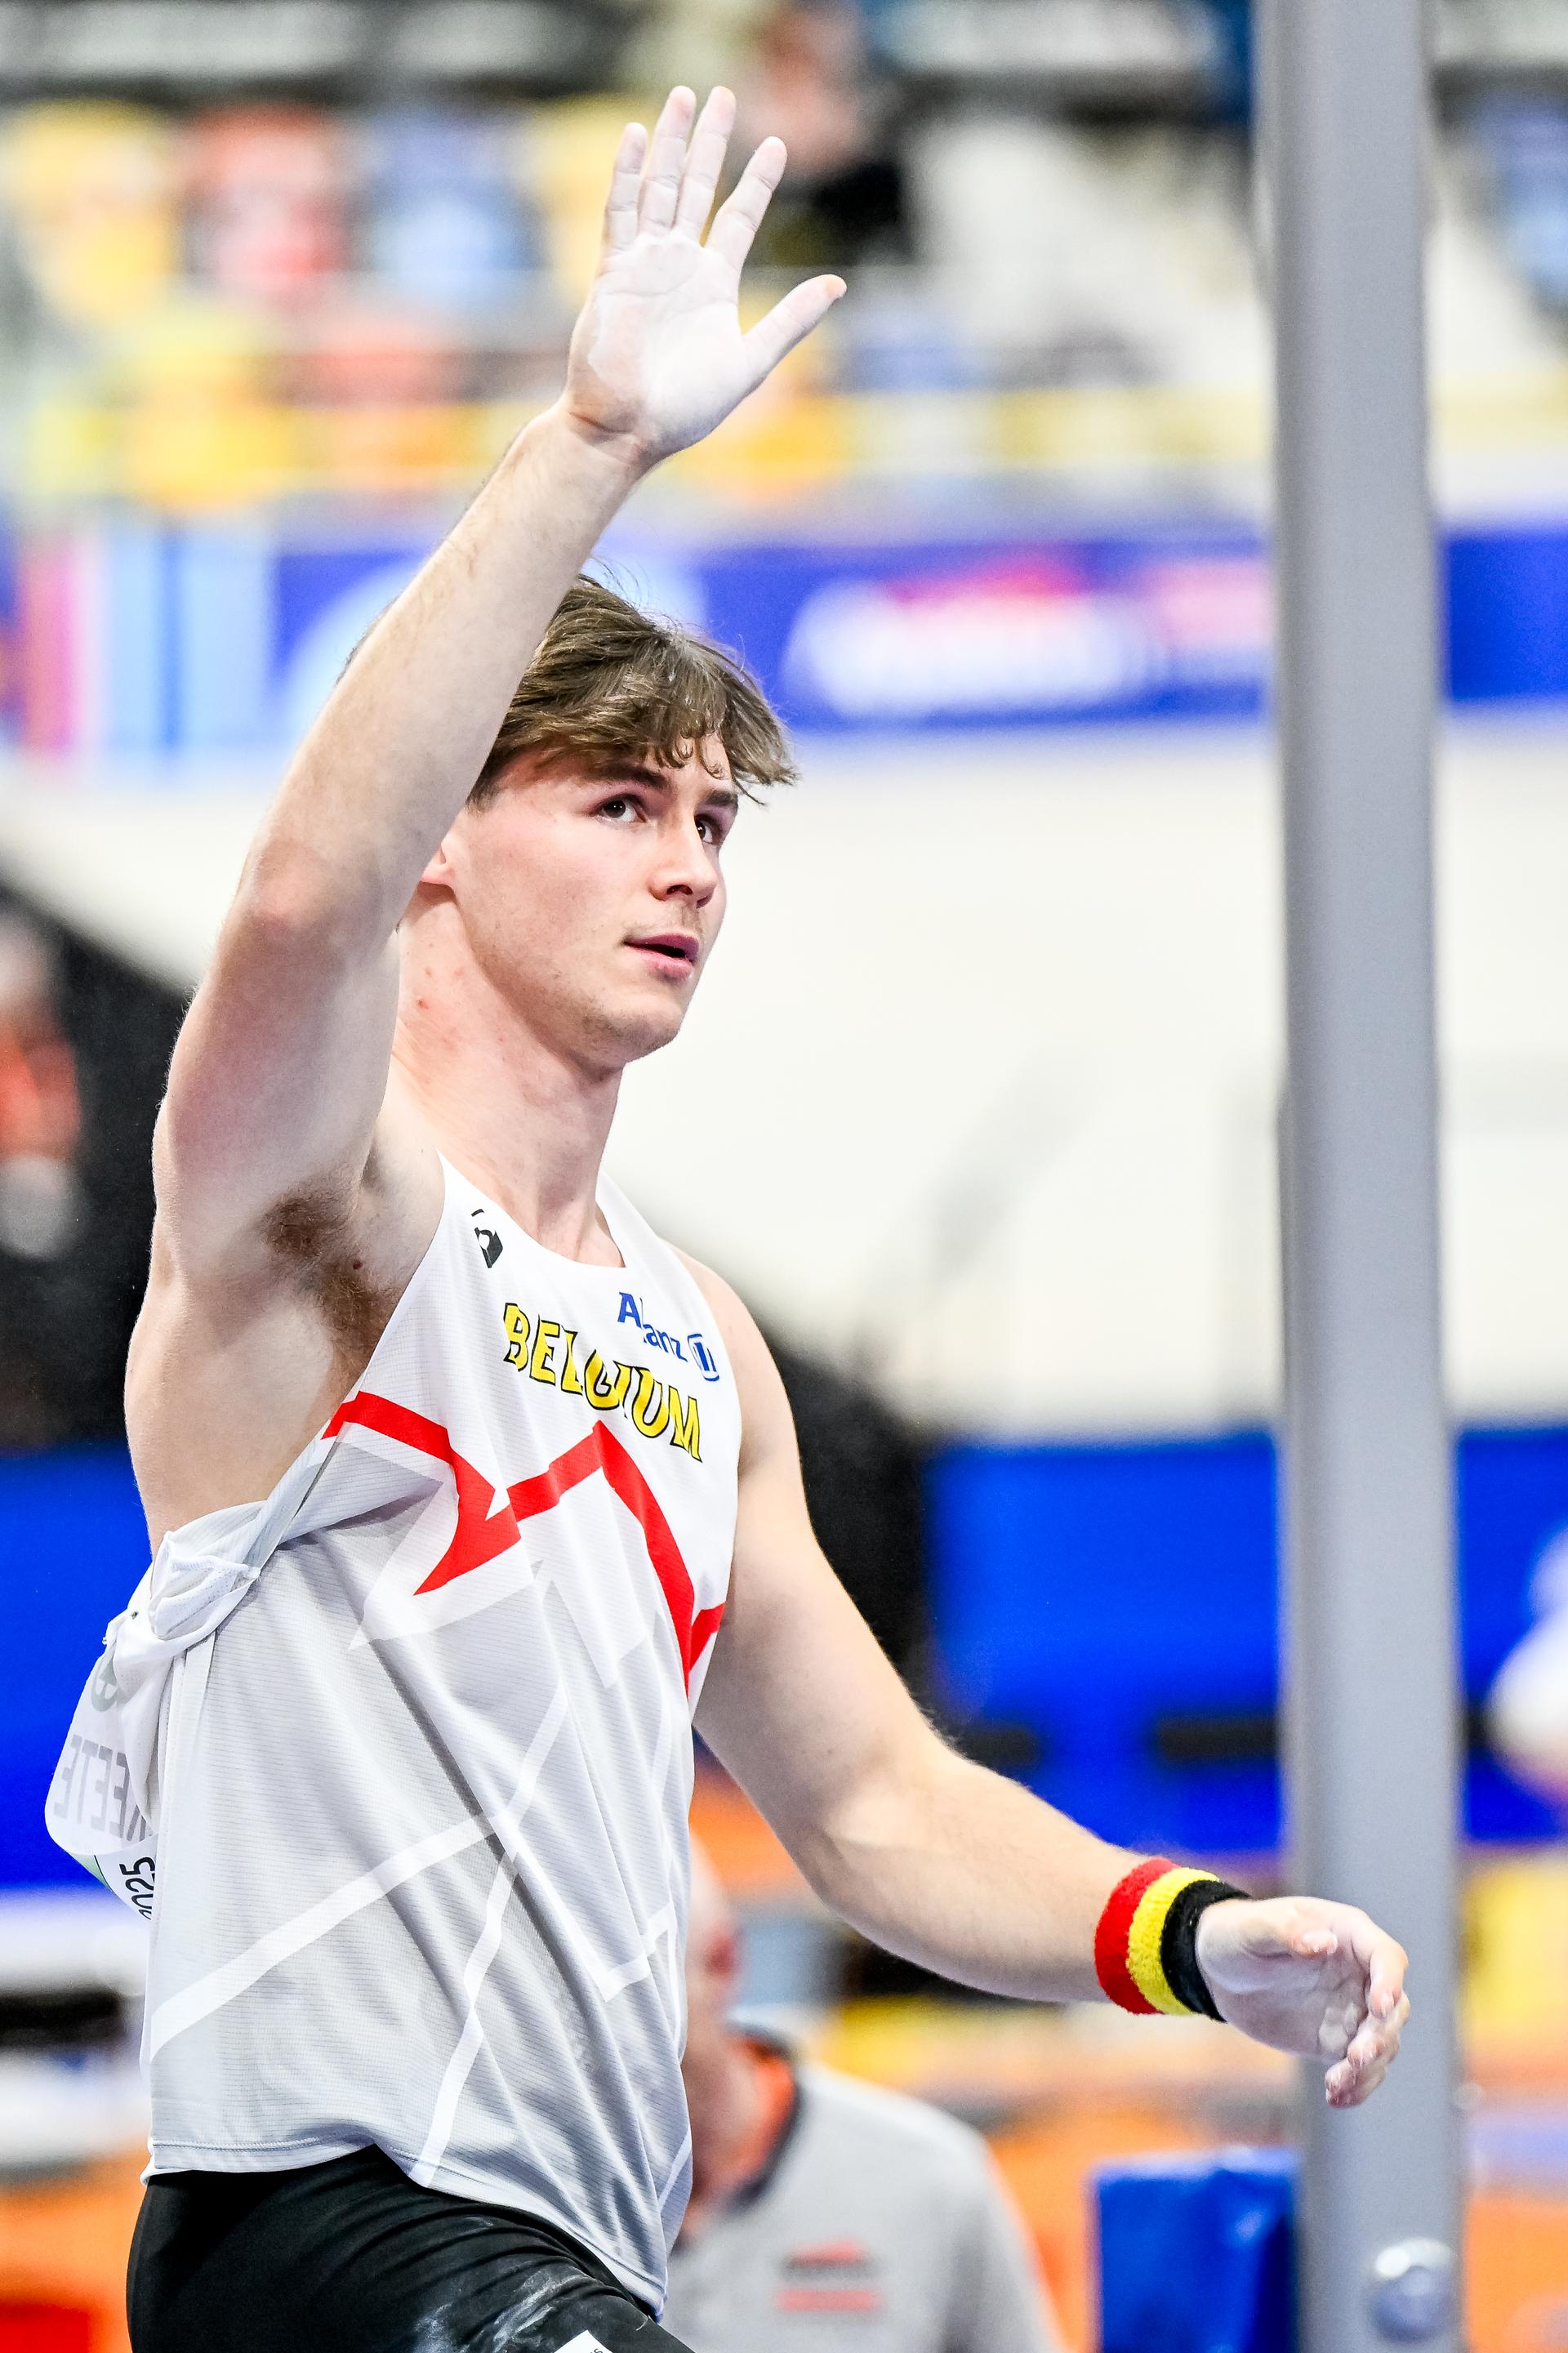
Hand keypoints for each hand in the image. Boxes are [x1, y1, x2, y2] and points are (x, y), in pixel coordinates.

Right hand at [560, 85, 845, 467]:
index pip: (739, 218)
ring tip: (685, 96)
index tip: (777, 144)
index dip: (757, 181)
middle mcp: (679, 266)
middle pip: (698, 189)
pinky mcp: (613, 271)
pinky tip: (638, 136)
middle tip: (723, 95)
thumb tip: (838, 285)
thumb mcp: (752, 360)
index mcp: (714, 285)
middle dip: (711, 143)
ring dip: (673, 143)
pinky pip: (621, 211)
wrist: (630, 428)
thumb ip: (791, 320)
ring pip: (661, 188)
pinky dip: (628, 174)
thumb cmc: (687, 408)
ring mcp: (645, 264)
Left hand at [1195, 1897, 1409, 2107]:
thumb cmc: (1237, 1934)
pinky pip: (1360, 2067)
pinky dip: (1356, 2086)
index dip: (1390, 1982)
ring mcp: (1352, 2009)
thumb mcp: (1252, 1929)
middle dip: (1381, 2035)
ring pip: (1383, 2042)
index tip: (1379, 2008)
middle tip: (1354, 2057)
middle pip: (1394, 2007)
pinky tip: (1335, 2097)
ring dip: (1369, 2067)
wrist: (1219, 1971)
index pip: (1387, 1956)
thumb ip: (1287, 1932)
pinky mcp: (1336, 2040)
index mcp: (1347, 1933)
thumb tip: (1324, 1942)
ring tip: (1336, 2083)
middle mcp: (1359, 1972)